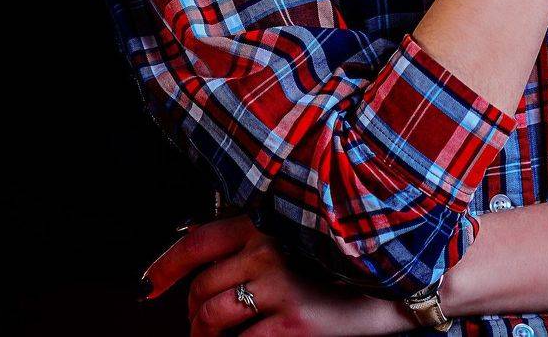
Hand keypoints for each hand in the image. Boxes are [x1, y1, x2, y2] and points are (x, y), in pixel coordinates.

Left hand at [141, 212, 411, 334]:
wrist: (396, 283)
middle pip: (202, 286)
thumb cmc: (346, 262)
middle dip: (192, 313)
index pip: (198, 240)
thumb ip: (256, 242)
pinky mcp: (294, 322)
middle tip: (197, 324)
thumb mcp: (298, 238)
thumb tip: (202, 268)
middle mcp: (270, 247)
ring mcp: (281, 285)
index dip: (165, 266)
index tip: (150, 286)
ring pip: (213, 316)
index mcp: (269, 220)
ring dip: (204, 334)